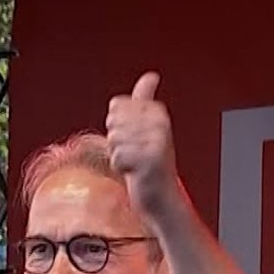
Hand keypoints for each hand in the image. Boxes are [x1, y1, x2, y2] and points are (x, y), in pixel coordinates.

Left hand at [106, 72, 183, 219]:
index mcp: (158, 112)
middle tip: (134, 153)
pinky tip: (135, 172)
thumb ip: (144, 100)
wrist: (161, 197)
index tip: (134, 137)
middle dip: (116, 140)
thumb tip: (150, 76)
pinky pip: (117, 157)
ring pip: (114, 139)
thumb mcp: (146, 127)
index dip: (116, 124)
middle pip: (112, 121)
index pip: (116, 105)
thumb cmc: (150, 162)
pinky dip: (120, 168)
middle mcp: (160, 123)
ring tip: (135, 163)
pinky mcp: (150, 160)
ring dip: (118, 155)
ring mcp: (157, 142)